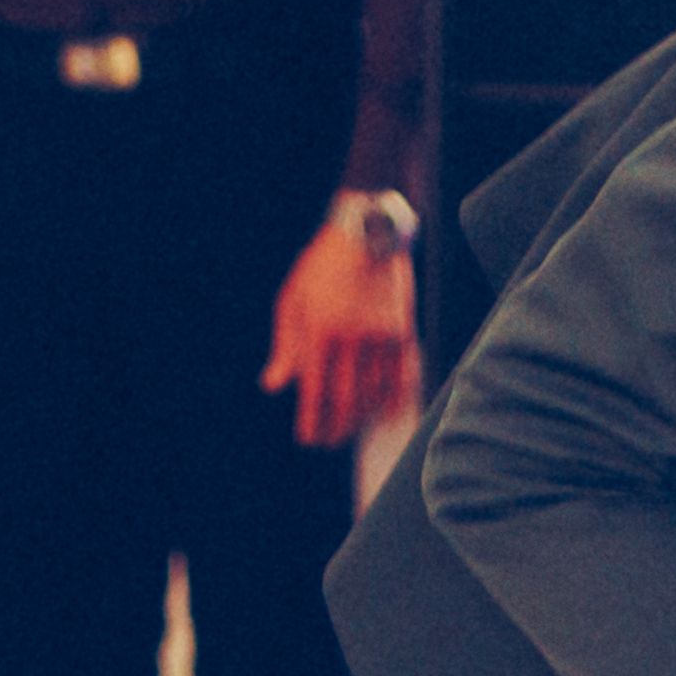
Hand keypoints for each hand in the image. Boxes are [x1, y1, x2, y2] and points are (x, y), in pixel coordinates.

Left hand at [260, 206, 415, 445]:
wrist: (368, 233)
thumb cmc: (322, 266)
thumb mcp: (292, 300)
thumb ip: (285, 346)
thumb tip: (273, 385)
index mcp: (319, 332)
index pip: (314, 390)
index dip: (311, 420)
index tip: (307, 439)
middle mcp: (351, 339)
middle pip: (346, 399)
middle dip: (336, 427)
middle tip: (328, 442)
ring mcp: (380, 337)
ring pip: (374, 392)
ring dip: (362, 416)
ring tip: (350, 428)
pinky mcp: (402, 332)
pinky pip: (400, 376)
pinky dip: (391, 399)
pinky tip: (384, 412)